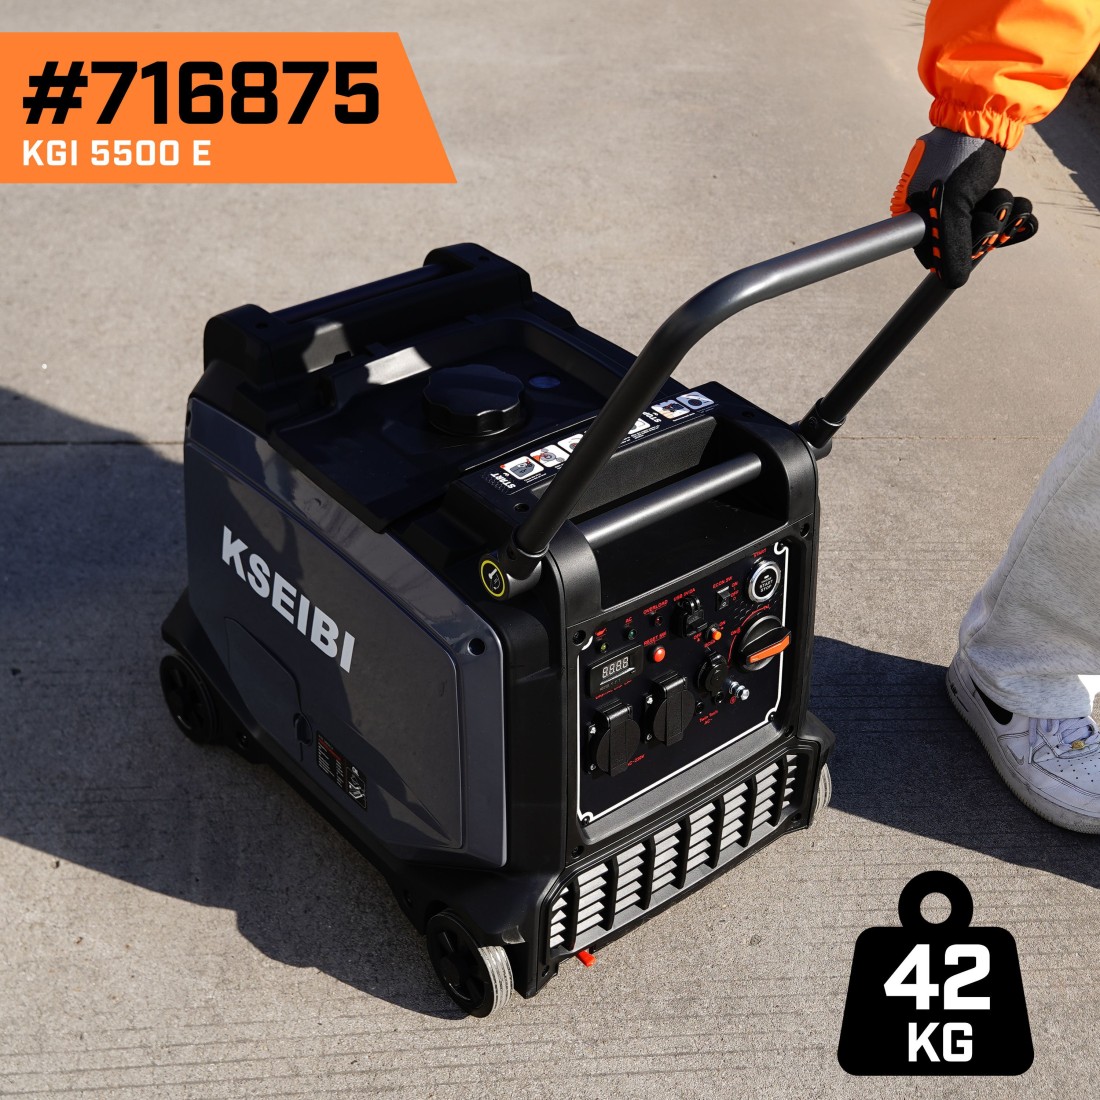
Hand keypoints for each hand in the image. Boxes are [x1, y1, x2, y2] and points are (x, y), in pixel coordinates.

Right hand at [891, 127, 1036, 287]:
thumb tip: (952, 282)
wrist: (989, 113)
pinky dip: (1015, 214)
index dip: (957, 251)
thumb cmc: (962, 154)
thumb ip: (952, 247)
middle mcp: (932, 211)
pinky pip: (1003, 221)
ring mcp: (958, 203)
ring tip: (1002, 194)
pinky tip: (1017, 205)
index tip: (974, 234)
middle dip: (986, 228)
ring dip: (1004, 217)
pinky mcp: (982, 195)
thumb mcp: (954, 205)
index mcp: (912, 214)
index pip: (932, 255)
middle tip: (990, 205)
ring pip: (987, 231)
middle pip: (963, 244)